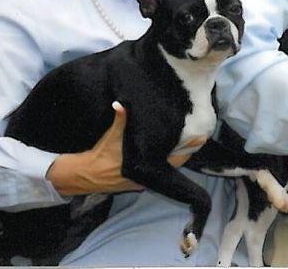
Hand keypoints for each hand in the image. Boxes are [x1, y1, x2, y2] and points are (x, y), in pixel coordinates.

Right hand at [46, 102, 193, 196]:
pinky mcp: (139, 181)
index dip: (188, 146)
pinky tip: (169, 151)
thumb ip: (118, 120)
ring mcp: (144, 179)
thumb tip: (119, 105)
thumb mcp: (110, 136)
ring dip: (177, 156)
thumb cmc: (101, 155)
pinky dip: (165, 161)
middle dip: (187, 150)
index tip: (201, 136)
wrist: (86, 175)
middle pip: (175, 162)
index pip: (175, 156)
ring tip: (189, 142)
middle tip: (201, 137)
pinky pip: (158, 170)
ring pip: (168, 168)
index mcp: (145, 163)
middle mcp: (148, 174)